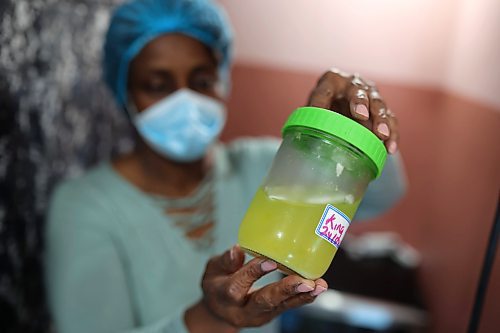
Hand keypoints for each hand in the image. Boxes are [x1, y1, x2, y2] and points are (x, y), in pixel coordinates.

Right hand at [198, 245, 327, 327]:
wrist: (219, 311)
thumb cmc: (217, 283)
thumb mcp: (213, 269)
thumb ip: (225, 261)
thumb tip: (237, 249)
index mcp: (224, 294)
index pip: (238, 284)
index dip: (254, 272)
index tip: (270, 261)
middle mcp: (242, 309)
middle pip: (264, 301)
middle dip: (285, 290)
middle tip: (304, 281)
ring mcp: (258, 315)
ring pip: (281, 306)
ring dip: (301, 295)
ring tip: (318, 286)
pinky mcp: (271, 315)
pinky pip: (288, 307)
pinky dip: (304, 298)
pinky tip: (318, 288)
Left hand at [308, 68, 398, 153]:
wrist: (340, 107)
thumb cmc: (324, 109)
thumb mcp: (313, 110)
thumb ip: (310, 118)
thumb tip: (305, 136)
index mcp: (331, 81)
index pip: (326, 89)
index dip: (325, 100)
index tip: (327, 113)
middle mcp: (353, 83)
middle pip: (359, 91)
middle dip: (360, 102)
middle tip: (361, 115)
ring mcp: (371, 95)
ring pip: (378, 105)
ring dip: (380, 120)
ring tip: (381, 135)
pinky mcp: (382, 109)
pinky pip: (390, 120)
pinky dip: (391, 134)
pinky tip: (390, 148)